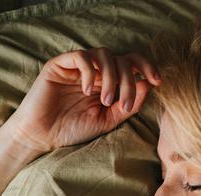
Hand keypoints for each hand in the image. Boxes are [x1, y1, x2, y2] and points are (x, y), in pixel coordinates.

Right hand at [5, 47, 161, 153]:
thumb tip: (148, 84)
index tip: (157, 80)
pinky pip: (81, 56)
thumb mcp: (107, 120)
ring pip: (104, 55)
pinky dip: (90, 72)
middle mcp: (95, 71)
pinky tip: (87, 90)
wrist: (42, 136)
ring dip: (111, 77)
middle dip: (128, 81)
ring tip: (105, 100)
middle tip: (122, 104)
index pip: (132, 63)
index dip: (147, 67)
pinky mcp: (60, 65)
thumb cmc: (73, 129)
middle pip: (122, 60)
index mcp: (108, 82)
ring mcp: (78, 67)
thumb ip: (127, 104)